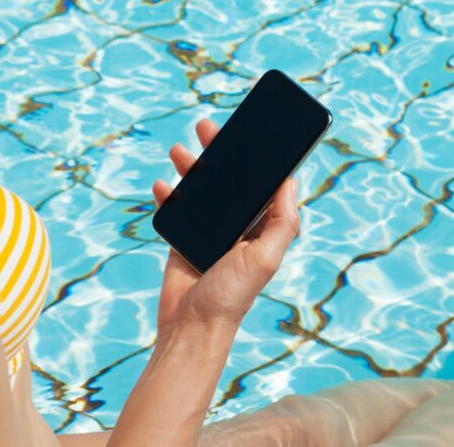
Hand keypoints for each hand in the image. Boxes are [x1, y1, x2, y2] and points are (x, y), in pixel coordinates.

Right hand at [151, 118, 300, 337]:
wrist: (190, 326)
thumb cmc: (231, 296)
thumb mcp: (264, 258)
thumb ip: (282, 222)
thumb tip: (291, 182)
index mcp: (260, 227)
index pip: (261, 183)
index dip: (257, 156)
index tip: (250, 128)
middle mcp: (236, 225)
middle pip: (228, 178)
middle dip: (218, 152)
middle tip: (206, 127)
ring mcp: (207, 230)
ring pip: (199, 188)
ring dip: (189, 167)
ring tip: (179, 151)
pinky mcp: (182, 237)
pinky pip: (174, 207)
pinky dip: (167, 194)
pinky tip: (162, 185)